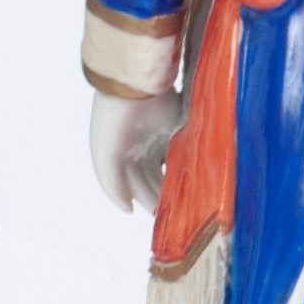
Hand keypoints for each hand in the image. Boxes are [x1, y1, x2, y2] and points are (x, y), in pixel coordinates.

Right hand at [89, 89, 182, 212]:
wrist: (131, 86)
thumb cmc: (112, 122)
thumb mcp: (105, 159)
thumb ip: (113, 187)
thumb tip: (129, 210)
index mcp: (121, 157)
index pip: (138, 187)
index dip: (149, 202)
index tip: (163, 217)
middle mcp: (141, 149)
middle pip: (156, 179)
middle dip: (165, 195)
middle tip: (180, 211)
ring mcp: (159, 136)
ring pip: (171, 166)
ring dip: (178, 181)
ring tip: (191, 197)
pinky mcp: (177, 123)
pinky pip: (186, 147)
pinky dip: (190, 161)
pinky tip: (197, 174)